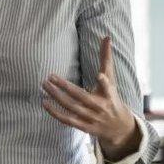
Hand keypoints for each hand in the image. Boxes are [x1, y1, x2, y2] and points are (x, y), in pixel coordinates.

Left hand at [41, 36, 140, 160]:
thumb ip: (106, 58)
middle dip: (65, 87)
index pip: (107, 87)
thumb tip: (107, 36)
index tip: (99, 75)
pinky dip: (56, 113)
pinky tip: (44, 102)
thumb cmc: (112, 96)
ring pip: (72, 108)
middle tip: (49, 76)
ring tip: (44, 85)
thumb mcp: (111, 78)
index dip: (104, 82)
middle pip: (81, 97)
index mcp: (109, 94)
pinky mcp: (84, 126)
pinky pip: (67, 120)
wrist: (119, 127)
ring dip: (57, 97)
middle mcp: (100, 107)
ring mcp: (91, 118)